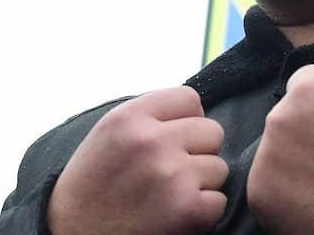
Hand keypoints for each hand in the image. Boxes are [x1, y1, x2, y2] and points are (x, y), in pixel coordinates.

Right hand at [47, 86, 228, 234]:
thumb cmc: (93, 188)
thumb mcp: (109, 135)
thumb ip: (149, 116)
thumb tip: (196, 109)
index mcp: (129, 117)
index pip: (190, 99)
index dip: (187, 120)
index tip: (172, 140)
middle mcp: (151, 141)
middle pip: (213, 131)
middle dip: (198, 152)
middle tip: (170, 172)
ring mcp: (172, 175)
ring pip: (219, 167)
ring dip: (200, 184)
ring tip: (166, 196)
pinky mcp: (188, 209)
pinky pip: (219, 200)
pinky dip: (203, 212)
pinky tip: (173, 215)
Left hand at [247, 64, 313, 234]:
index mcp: (308, 90)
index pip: (304, 80)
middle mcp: (278, 120)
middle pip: (288, 117)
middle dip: (308, 129)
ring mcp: (266, 160)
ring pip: (276, 152)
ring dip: (296, 160)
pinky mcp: (259, 197)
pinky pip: (270, 186)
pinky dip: (288, 192)